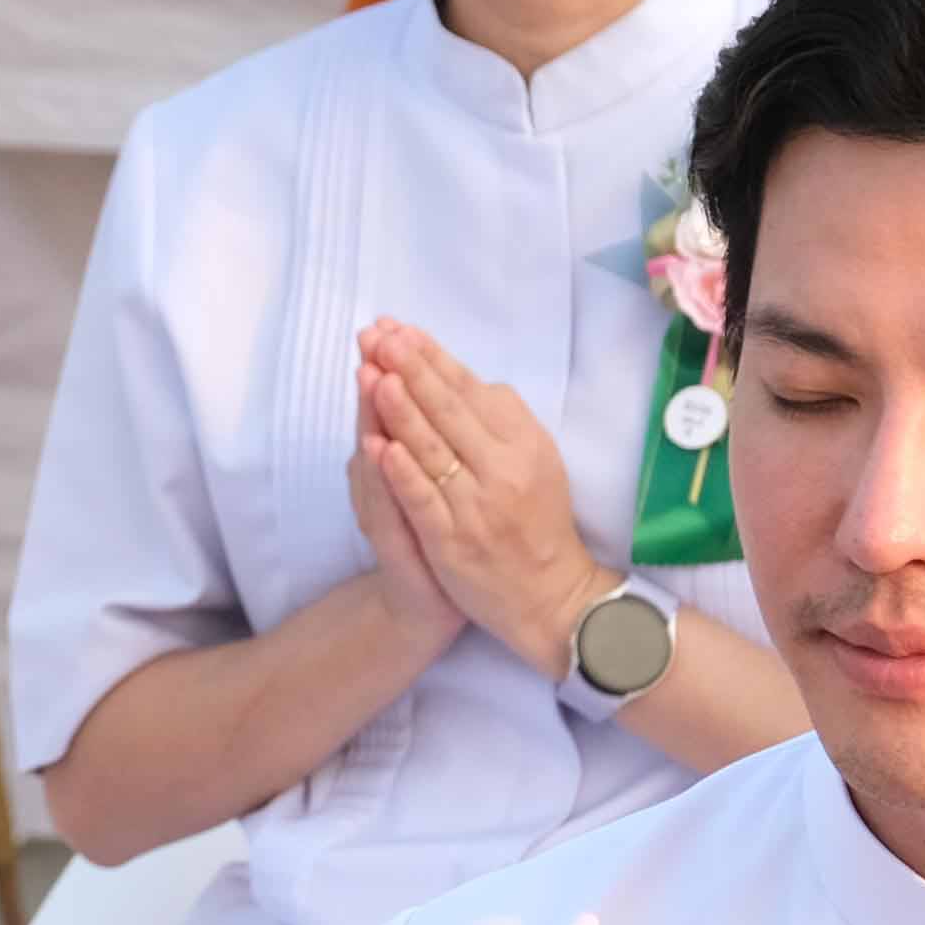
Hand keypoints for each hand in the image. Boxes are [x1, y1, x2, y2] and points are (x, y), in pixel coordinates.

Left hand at [361, 323, 597, 675]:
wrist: (550, 594)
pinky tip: (379, 446)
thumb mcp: (537, 459)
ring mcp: (476, 507)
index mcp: (523, 443)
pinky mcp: (453, 542)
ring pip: (433, 450)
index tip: (401, 330)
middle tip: (379, 336)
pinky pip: (424, 501)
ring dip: (401, 410)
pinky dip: (401, 473)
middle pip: (449, 412)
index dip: (433, 359)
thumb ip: (504, 419)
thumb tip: (464, 377)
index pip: (470, 392)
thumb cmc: (537, 519)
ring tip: (374, 373)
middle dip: (411, 370)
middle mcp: (502, 469)